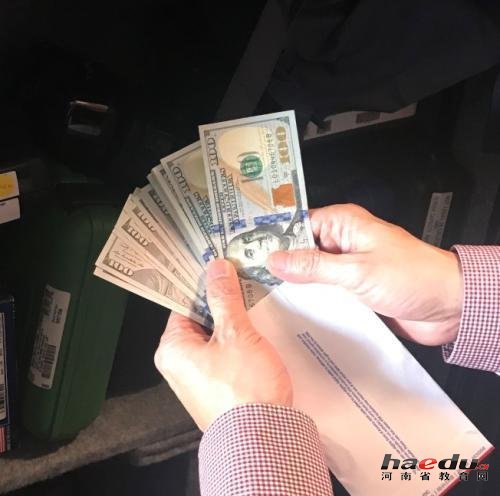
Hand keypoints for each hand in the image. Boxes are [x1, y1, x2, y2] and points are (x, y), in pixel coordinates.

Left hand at [154, 259, 291, 430]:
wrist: (263, 439)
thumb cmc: (243, 388)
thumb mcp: (235, 333)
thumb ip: (224, 298)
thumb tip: (216, 268)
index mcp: (172, 349)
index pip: (184, 304)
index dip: (204, 286)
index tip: (222, 271)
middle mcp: (178, 365)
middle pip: (200, 322)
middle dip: (222, 305)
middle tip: (243, 286)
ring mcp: (198, 380)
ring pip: (214, 339)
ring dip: (233, 325)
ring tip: (253, 307)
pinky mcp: (217, 390)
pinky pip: (224, 357)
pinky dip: (238, 345)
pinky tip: (257, 335)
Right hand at [267, 204, 462, 345]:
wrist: (450, 306)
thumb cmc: (412, 277)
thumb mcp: (357, 271)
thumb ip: (314, 266)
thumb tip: (276, 259)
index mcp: (344, 223)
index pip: (297, 225)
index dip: (272, 238)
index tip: (247, 253)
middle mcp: (343, 242)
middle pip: (301, 249)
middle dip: (279, 263)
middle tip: (249, 279)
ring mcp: (347, 267)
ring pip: (311, 272)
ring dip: (295, 284)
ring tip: (263, 297)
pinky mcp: (353, 289)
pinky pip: (325, 291)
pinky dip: (311, 299)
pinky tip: (292, 311)